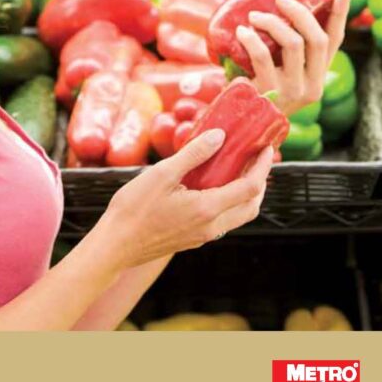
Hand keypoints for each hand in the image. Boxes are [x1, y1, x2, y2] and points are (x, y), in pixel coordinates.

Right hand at [101, 129, 273, 269]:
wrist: (115, 245)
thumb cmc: (134, 209)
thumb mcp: (162, 174)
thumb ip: (193, 155)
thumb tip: (220, 136)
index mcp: (207, 209)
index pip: (250, 187)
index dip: (262, 167)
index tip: (266, 149)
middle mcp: (211, 226)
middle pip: (251, 206)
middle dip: (260, 182)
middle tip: (256, 159)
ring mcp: (202, 236)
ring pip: (238, 216)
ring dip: (246, 194)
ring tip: (239, 171)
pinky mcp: (193, 239)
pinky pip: (222, 221)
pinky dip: (229, 203)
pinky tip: (214, 188)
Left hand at [235, 0, 351, 115]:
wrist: (237, 123)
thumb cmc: (257, 89)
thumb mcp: (280, 72)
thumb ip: (288, 51)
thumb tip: (283, 8)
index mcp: (318, 77)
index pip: (335, 41)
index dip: (340, 14)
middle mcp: (312, 86)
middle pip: (316, 38)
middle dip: (299, 12)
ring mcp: (292, 91)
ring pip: (293, 43)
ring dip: (272, 22)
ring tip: (254, 16)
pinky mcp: (270, 93)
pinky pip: (263, 56)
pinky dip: (251, 39)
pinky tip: (242, 31)